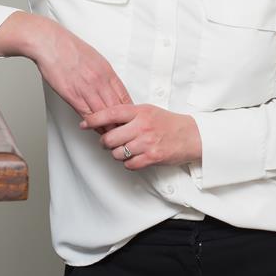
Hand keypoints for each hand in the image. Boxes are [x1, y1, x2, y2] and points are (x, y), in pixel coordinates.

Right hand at [31, 17, 133, 134]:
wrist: (50, 43)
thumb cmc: (68, 47)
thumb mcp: (94, 58)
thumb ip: (103, 73)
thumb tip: (108, 84)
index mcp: (107, 71)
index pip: (124, 96)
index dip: (129, 111)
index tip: (131, 119)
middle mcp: (100, 81)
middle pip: (117, 108)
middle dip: (122, 122)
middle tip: (126, 132)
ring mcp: (87, 89)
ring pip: (104, 115)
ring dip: (109, 127)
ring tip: (113, 136)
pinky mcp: (73, 96)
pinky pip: (87, 115)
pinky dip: (93, 125)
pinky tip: (96, 130)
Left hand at [79, 104, 202, 170]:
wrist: (191, 135)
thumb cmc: (169, 123)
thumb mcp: (148, 111)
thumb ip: (129, 114)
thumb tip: (106, 120)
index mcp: (139, 112)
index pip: (110, 114)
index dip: (93, 120)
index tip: (84, 124)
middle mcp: (141, 126)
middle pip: (109, 138)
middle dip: (105, 143)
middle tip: (107, 142)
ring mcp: (146, 143)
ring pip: (117, 153)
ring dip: (117, 154)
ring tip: (124, 150)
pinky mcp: (151, 157)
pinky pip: (129, 165)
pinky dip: (128, 163)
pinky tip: (133, 157)